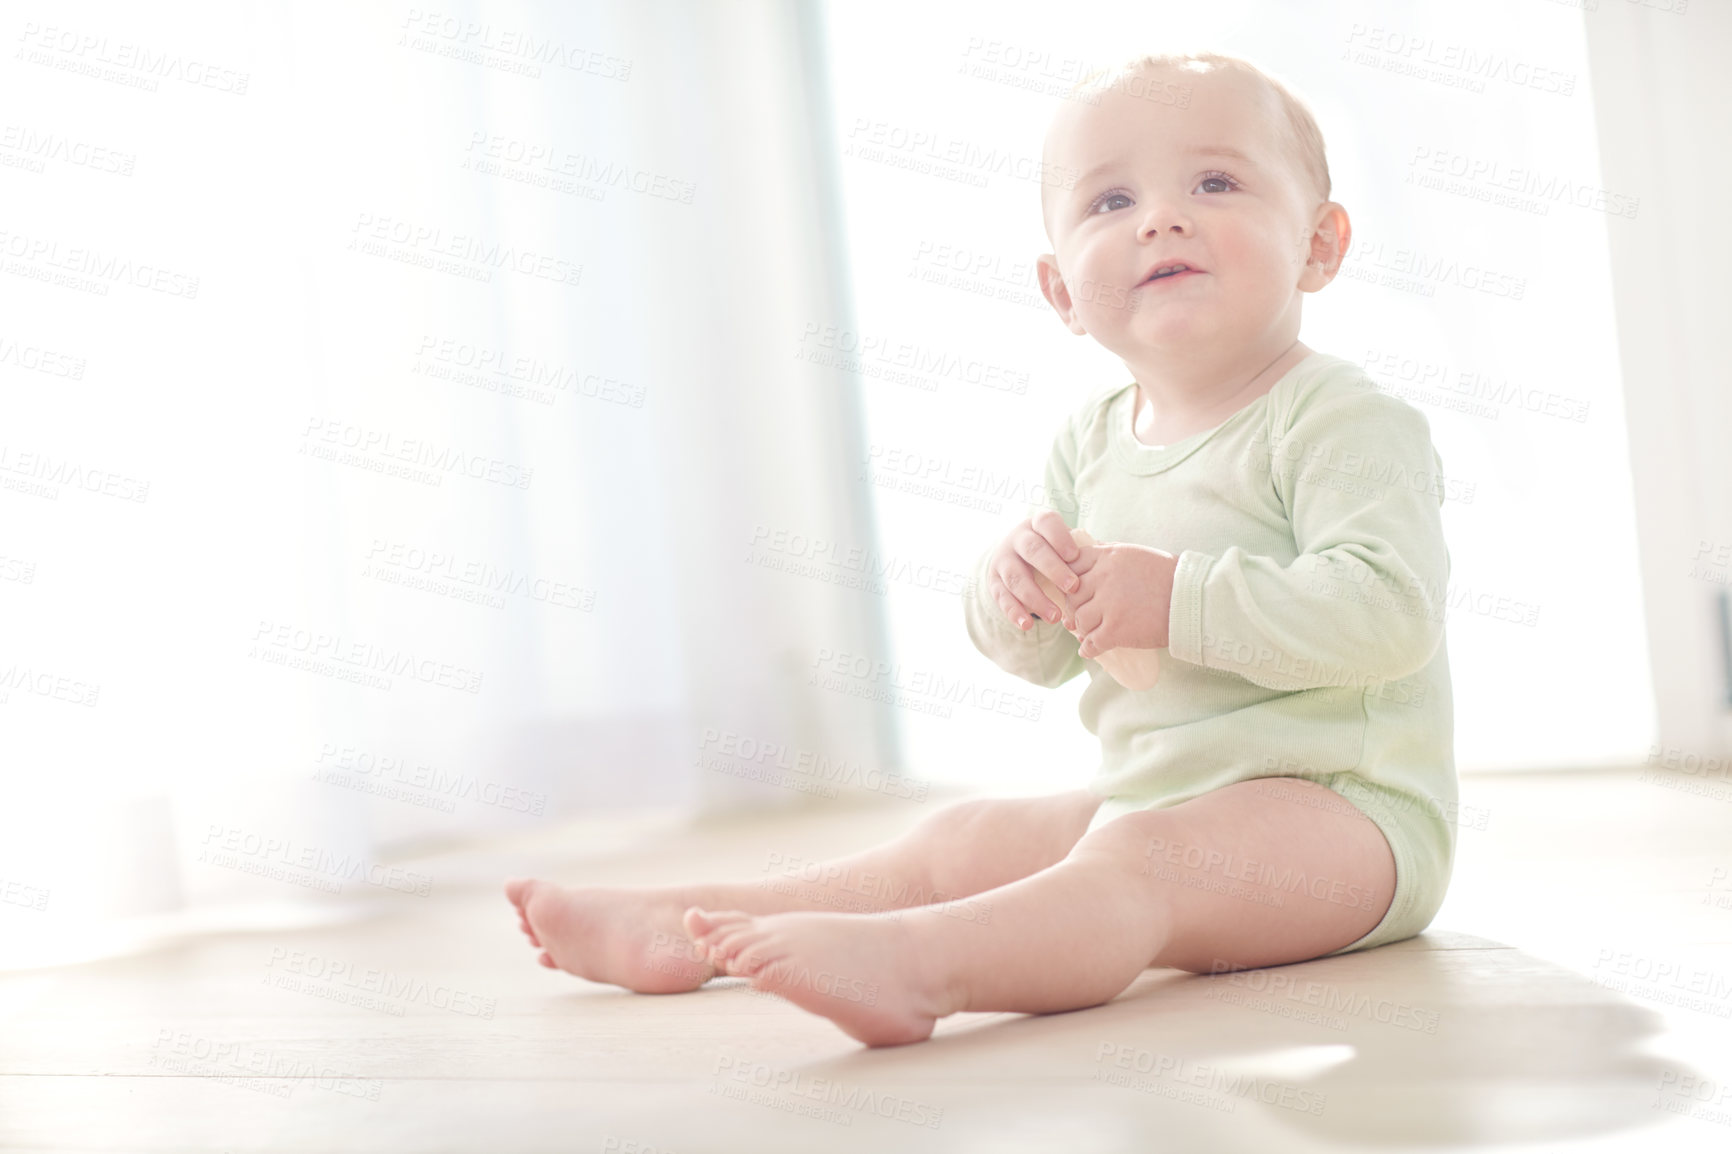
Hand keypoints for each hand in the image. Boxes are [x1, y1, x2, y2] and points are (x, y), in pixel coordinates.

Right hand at [986, 509, 1082, 630]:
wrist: (1017, 557)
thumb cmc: (1054, 552)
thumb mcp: (1065, 544)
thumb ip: (1083, 551)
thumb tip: (1109, 561)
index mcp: (1038, 524)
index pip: (1047, 523)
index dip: (1060, 538)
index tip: (1075, 556)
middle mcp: (1017, 539)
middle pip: (1032, 550)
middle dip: (1052, 569)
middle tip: (1072, 588)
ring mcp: (1003, 560)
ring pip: (1016, 578)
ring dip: (1036, 598)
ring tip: (1055, 616)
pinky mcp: (994, 582)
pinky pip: (1001, 598)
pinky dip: (1014, 612)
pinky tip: (1027, 625)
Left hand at [1066, 542, 1177, 657]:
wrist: (1190, 599)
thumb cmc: (1166, 575)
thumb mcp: (1133, 553)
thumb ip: (1106, 552)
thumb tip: (1081, 554)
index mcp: (1107, 557)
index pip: (1071, 567)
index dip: (1070, 582)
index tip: (1077, 592)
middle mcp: (1103, 579)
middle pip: (1072, 596)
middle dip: (1075, 608)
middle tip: (1080, 616)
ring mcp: (1108, 605)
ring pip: (1079, 620)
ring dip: (1082, 628)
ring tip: (1090, 632)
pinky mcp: (1116, 630)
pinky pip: (1090, 643)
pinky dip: (1088, 648)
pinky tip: (1090, 649)